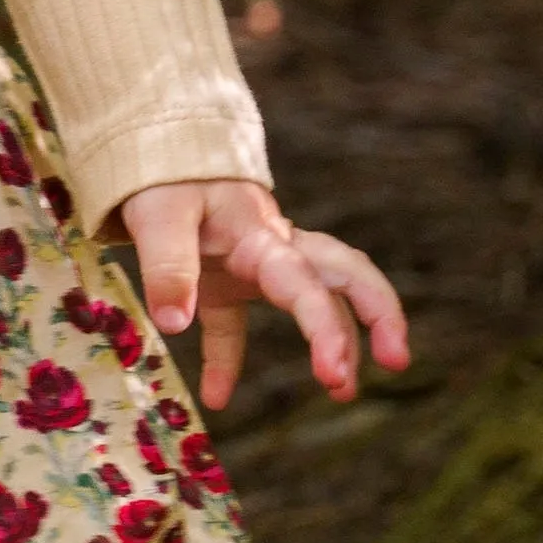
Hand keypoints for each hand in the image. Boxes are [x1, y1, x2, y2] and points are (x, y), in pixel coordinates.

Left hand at [118, 178, 408, 410]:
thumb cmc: (157, 174)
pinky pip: (234, 325)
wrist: (146, 146)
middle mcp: (271, 247)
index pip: (308, 284)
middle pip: (345, 274)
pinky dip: (227, 361)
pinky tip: (215, 397)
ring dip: (334, 337)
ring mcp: (251, 262)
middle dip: (378, 314)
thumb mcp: (157, 215)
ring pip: (312, 294)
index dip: (327, 329)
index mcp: (262, 235)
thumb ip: (167, 266)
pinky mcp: (221, 277)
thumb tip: (176, 324)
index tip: (333, 373)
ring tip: (341, 389)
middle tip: (397, 360)